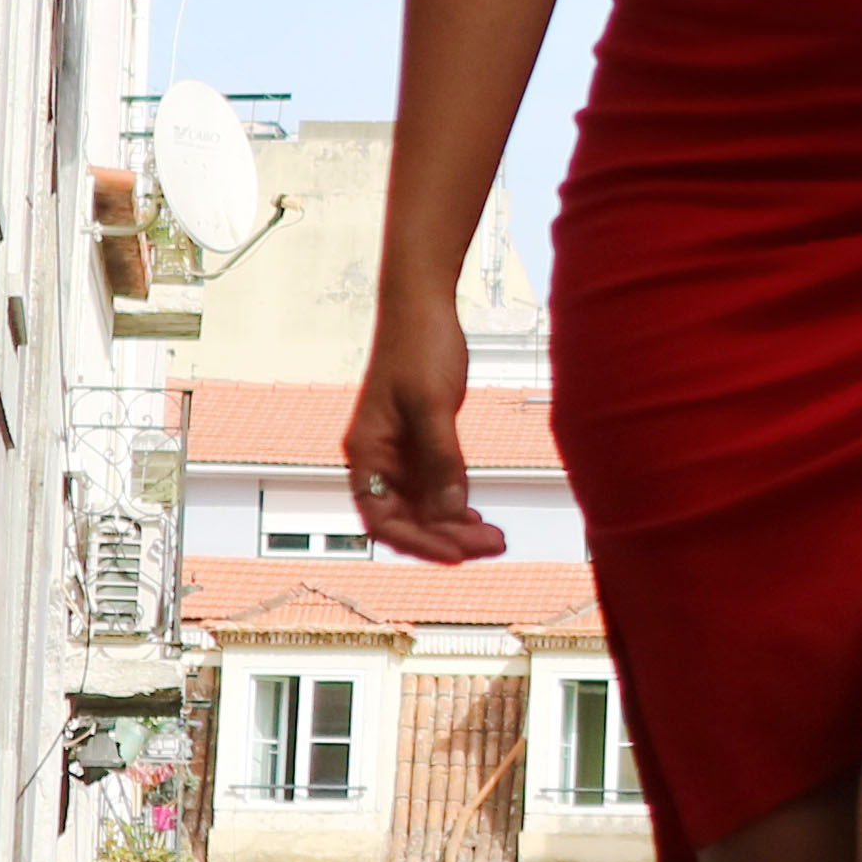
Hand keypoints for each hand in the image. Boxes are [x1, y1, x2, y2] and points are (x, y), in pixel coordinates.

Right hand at [343, 296, 504, 562]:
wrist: (423, 306)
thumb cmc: (420, 347)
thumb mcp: (433, 404)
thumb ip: (442, 459)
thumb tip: (451, 512)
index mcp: (367, 453)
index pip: (383, 521)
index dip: (418, 543)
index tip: (457, 555)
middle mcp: (378, 460)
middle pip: (405, 520)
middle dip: (446, 539)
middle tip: (493, 546)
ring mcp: (399, 453)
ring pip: (422, 507)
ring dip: (454, 526)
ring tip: (495, 538)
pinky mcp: (421, 442)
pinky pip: (433, 487)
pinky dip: (454, 504)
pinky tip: (477, 517)